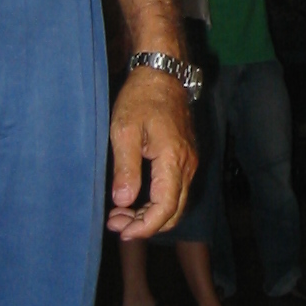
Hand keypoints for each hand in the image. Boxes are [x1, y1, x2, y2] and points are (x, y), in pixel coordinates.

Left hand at [107, 67, 196, 239]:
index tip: (122, 231)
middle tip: (115, 223)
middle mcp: (187, 164)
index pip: (165, 208)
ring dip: (150, 214)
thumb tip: (123, 201)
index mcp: (173, 159)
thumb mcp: (124, 131)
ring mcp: (189, 161)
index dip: (145, 226)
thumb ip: (125, 168)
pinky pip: (175, 189)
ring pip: (176, 202)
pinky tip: (134, 199)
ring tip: (120, 213)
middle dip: (146, 225)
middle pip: (174, 211)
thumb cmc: (141, 99)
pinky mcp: (185, 157)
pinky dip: (156, 202)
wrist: (162, 74)